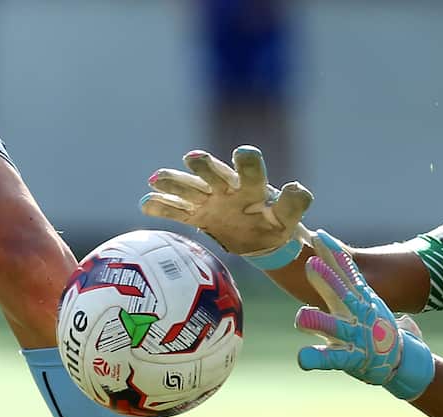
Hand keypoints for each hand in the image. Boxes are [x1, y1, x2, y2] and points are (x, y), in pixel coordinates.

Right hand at [141, 146, 312, 262]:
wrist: (262, 238)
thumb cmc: (277, 223)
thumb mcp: (289, 217)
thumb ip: (294, 204)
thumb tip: (296, 187)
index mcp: (253, 186)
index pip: (250, 170)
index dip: (246, 162)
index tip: (242, 152)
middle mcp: (229, 187)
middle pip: (215, 174)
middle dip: (205, 167)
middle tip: (193, 158)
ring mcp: (211, 200)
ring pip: (191, 189)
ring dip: (175, 183)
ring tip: (157, 178)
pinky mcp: (198, 216)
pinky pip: (179, 211)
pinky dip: (163, 207)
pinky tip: (146, 202)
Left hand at [294, 230, 435, 400]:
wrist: (396, 357)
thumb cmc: (367, 324)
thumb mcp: (358, 299)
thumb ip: (340, 279)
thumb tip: (317, 255)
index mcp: (358, 297)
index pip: (346, 271)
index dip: (332, 254)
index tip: (319, 236)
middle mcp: (357, 313)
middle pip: (341, 293)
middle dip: (327, 279)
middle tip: (311, 264)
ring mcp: (354, 336)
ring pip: (334, 326)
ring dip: (319, 321)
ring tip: (301, 316)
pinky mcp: (350, 358)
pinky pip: (332, 359)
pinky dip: (316, 358)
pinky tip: (302, 358)